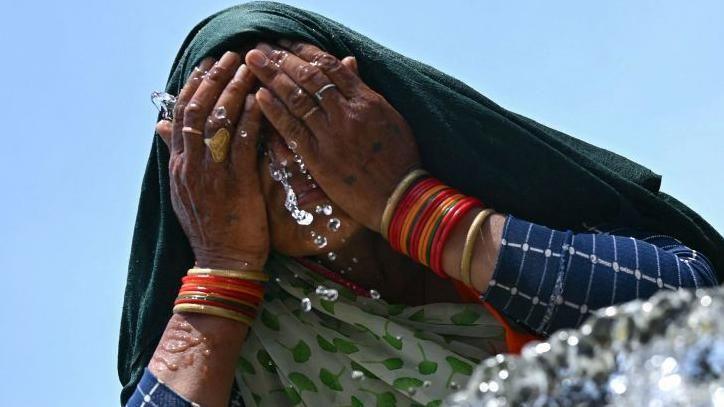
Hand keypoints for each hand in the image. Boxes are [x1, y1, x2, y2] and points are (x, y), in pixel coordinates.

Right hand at [156, 51, 267, 269]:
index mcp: (179, 166)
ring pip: (218, 121)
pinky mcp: (236, 184)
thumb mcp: (184, 190)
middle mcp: (190, 166)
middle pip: (197, 110)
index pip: (180, 116)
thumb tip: (161, 126)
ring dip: (234, 90)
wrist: (223, 263)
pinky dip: (251, 119)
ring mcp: (211, 174)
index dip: (193, 86)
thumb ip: (177, 156)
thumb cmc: (211, 227)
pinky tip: (261, 101)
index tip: (207, 65)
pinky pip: (242, 143)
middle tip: (231, 57)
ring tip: (248, 69)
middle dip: (214, 79)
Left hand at [245, 42, 420, 232]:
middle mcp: (348, 113)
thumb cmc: (400, 159)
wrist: (401, 197)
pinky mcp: (319, 158)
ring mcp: (332, 135)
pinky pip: (292, 129)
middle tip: (262, 46)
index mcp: (367, 100)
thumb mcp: (390, 117)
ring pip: (297, 98)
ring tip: (253, 62)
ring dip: (272, 77)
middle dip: (283, 58)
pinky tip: (259, 95)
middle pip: (309, 76)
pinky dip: (275, 111)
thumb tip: (348, 62)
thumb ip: (365, 89)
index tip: (287, 44)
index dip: (305, 52)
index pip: (331, 67)